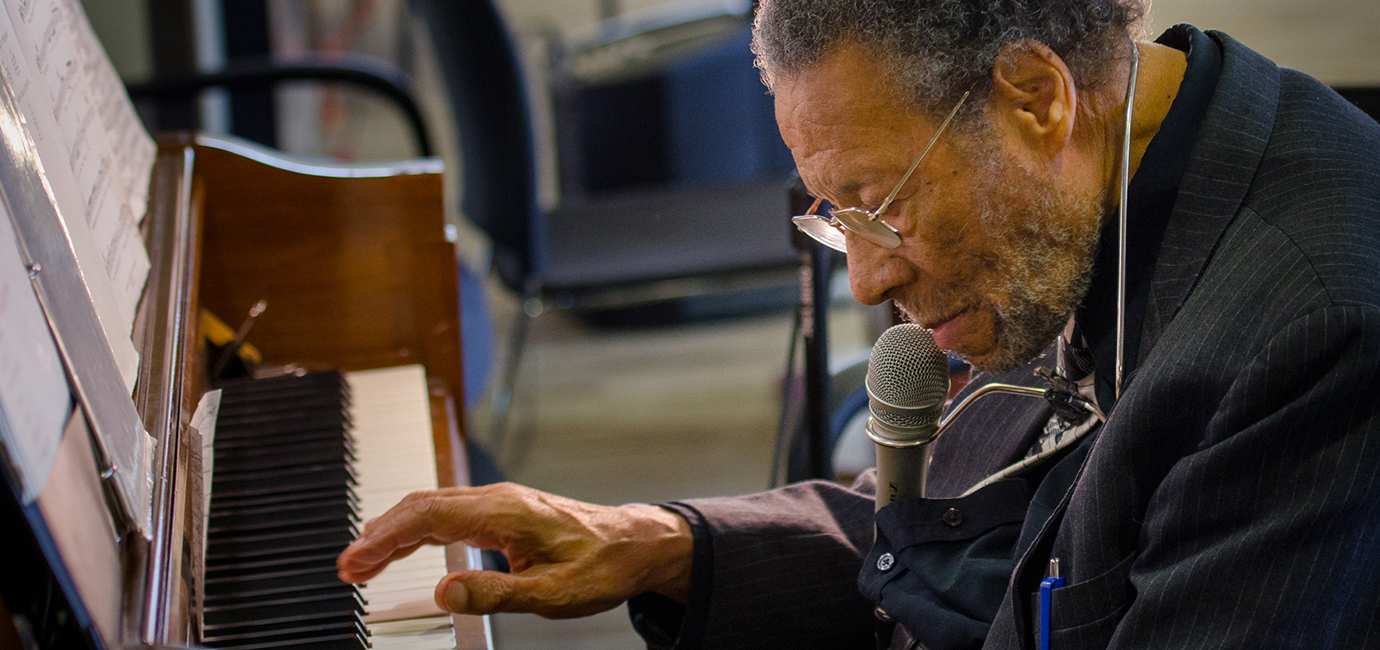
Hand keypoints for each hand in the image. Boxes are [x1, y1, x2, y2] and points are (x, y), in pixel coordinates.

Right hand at [335, 482, 693, 617]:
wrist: (637, 543)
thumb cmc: (603, 564)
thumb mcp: (553, 593)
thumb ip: (497, 592)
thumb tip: (445, 593)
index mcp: (505, 511)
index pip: (429, 515)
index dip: (386, 538)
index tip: (355, 561)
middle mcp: (497, 500)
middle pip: (422, 507)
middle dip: (378, 535)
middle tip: (346, 568)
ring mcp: (499, 504)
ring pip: (432, 509)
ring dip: (394, 533)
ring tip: (361, 563)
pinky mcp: (503, 514)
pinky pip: (449, 515)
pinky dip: (417, 532)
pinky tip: (401, 549)